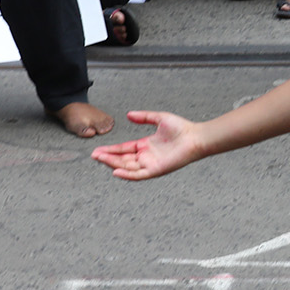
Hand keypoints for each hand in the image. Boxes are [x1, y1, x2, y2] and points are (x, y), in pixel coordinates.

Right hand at [93, 110, 208, 179]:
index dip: (111, 150)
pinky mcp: (156, 170)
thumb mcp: (159, 118)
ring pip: (127, 166)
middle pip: (122, 159)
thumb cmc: (182, 128)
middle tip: (94, 156)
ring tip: (100, 159)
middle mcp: (146, 156)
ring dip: (113, 164)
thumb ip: (144, 117)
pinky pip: (139, 174)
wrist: (196, 137)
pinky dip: (127, 174)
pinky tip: (116, 171)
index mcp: (146, 145)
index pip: (124, 149)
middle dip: (107, 158)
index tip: (98, 150)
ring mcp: (150, 164)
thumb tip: (129, 115)